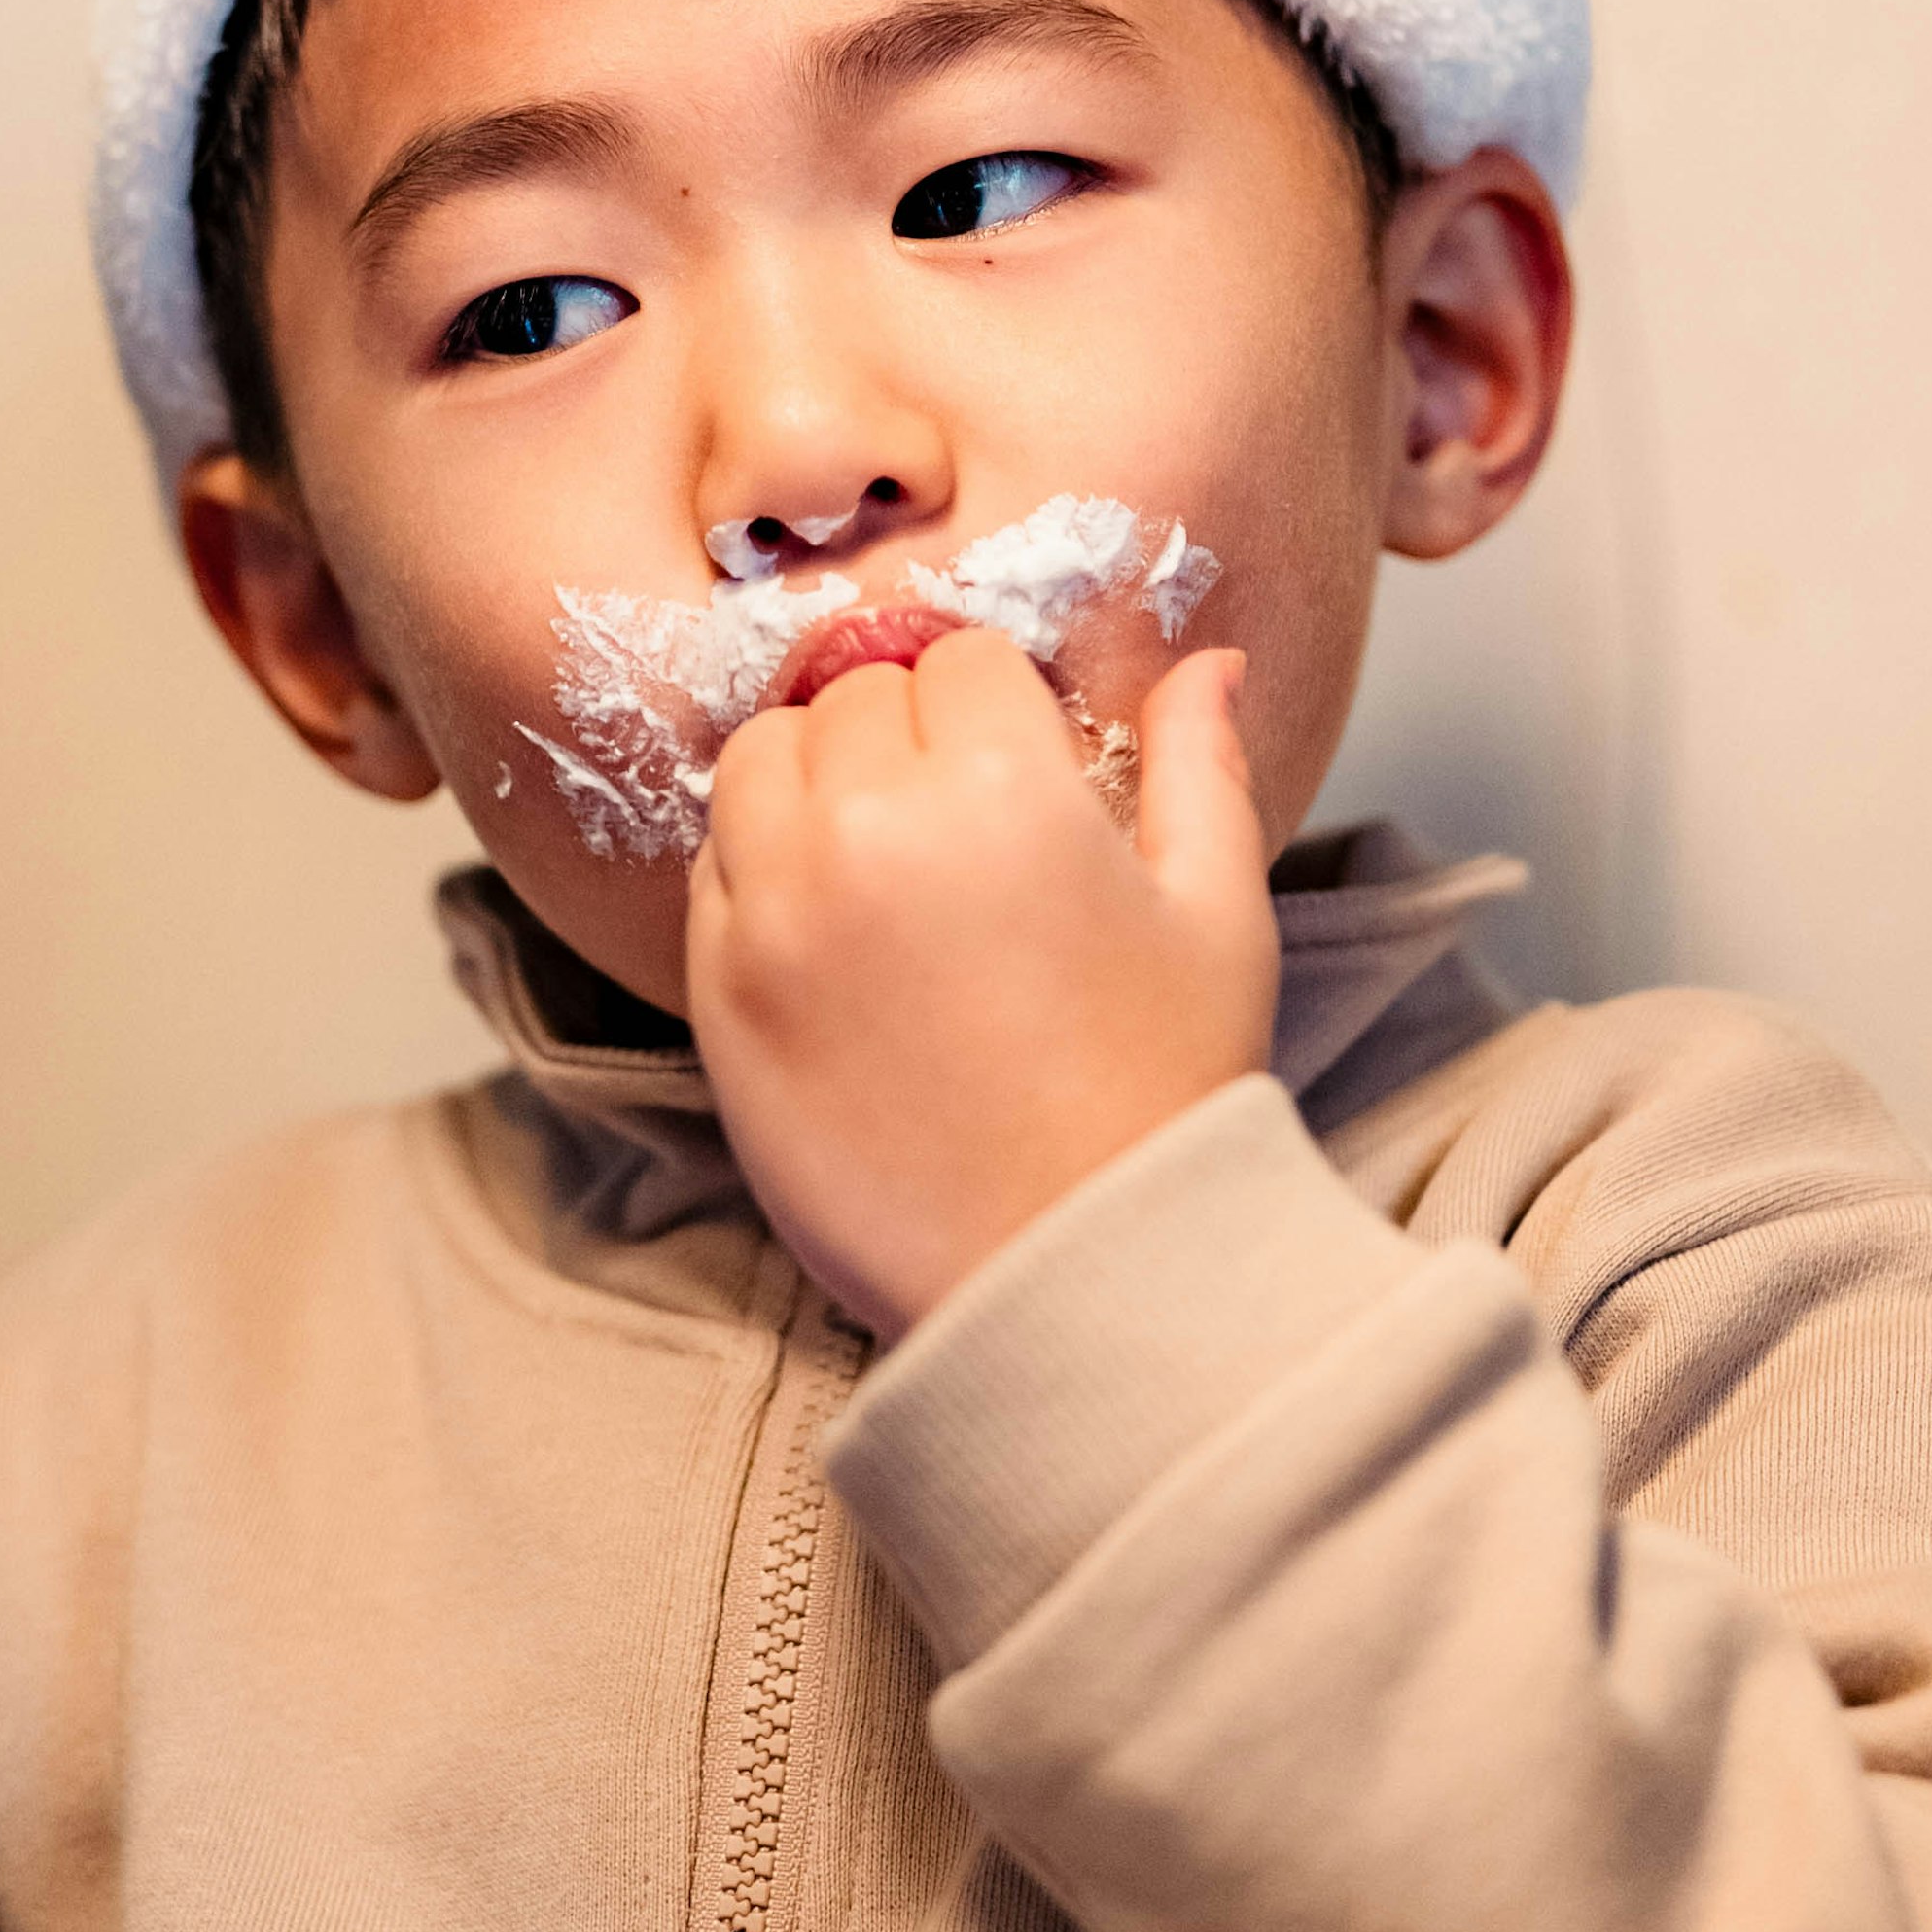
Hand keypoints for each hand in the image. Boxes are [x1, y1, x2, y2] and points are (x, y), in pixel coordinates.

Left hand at [687, 633, 1275, 1337]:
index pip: (960, 658)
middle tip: (962, 826)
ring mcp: (776, 909)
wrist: (1065, 1273)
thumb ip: (1198, 767)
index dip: (999, 707)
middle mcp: (869, 827)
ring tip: (884, 859)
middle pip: (854, 697)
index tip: (1023, 771)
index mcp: (1003, 788)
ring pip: (760, 759)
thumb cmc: (1161, 1095)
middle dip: (908, 734)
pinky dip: (759, 868)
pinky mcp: (717, 989)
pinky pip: (712, 864)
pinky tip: (832, 930)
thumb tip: (1209, 664)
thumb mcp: (1218, 916)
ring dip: (815, 781)